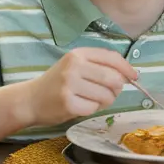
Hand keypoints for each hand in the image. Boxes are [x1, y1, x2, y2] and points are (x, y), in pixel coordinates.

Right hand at [22, 48, 138, 125]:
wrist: (30, 100)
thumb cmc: (58, 82)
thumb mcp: (76, 66)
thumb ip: (100, 65)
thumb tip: (130, 74)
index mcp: (78, 54)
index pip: (112, 58)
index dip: (127, 68)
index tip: (134, 77)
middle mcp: (74, 66)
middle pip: (113, 78)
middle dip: (117, 89)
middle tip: (110, 93)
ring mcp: (70, 85)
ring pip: (106, 95)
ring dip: (105, 101)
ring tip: (93, 99)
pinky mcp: (68, 103)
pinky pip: (94, 108)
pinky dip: (92, 109)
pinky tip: (81, 106)